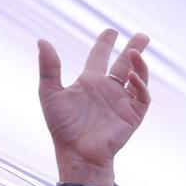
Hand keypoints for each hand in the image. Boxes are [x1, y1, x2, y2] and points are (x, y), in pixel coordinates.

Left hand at [36, 29, 150, 178]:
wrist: (78, 153)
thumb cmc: (62, 127)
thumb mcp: (49, 93)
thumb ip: (49, 67)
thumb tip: (42, 41)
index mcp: (90, 82)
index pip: (100, 57)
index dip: (105, 44)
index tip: (111, 31)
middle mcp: (108, 89)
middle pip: (125, 64)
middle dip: (134, 49)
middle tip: (143, 36)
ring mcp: (122, 102)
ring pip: (137, 77)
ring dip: (139, 64)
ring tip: (136, 51)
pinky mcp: (133, 115)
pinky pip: (142, 96)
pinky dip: (140, 84)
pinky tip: (132, 77)